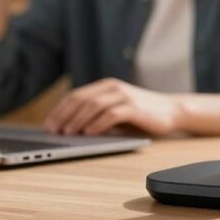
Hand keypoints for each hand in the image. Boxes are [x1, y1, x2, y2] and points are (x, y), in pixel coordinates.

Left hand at [44, 79, 183, 137]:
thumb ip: (97, 114)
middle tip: (54, 131)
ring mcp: (124, 96)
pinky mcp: (135, 108)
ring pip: (94, 105)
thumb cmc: (140, 115)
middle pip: (81, 99)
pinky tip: (89, 133)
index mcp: (105, 86)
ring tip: (67, 133)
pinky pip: (112, 113)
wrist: (170, 111)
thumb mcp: (115, 111)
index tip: (48, 125)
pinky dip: (98, 123)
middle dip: (64, 115)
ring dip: (78, 120)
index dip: (60, 110)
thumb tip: (69, 129)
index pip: (76, 95)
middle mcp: (112, 88)